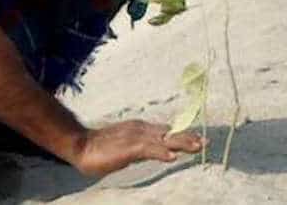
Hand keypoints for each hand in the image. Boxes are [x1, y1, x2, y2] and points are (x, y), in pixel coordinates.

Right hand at [69, 120, 203, 176]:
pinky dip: (161, 151)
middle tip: (205, 142)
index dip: (183, 135)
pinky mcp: (129, 147)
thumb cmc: (101, 149)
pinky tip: (172, 156)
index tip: (198, 139)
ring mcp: (135, 137)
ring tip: (197, 147)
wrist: (81, 145)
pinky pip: (148, 149)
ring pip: (164, 139)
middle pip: (170, 133)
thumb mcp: (128, 148)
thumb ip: (143, 148)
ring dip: (181, 143)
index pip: (167, 131)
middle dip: (188, 137)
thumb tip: (161, 152)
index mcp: (141, 129)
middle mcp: (141, 130)